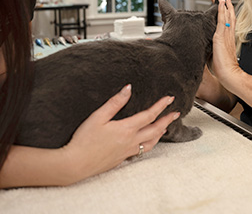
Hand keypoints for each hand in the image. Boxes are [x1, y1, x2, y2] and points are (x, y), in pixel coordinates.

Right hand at [60, 84, 178, 182]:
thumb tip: (128, 88)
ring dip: (160, 133)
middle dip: (167, 120)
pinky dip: (149, 144)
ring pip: (151, 143)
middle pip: (155, 130)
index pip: (149, 115)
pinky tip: (146, 142)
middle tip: (176, 113)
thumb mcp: (98, 117)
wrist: (75, 164)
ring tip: (165, 127)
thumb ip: (115, 102)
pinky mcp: (122, 159)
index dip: (161, 106)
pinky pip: (142, 151)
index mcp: (126, 129)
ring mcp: (127, 152)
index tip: (170, 98)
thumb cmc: (84, 140)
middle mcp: (130, 141)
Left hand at [208, 0, 241, 90]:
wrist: (229, 74)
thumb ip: (209, 49)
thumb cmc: (223, 68)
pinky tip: (220, 4)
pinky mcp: (221, 36)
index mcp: (227, 39)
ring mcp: (225, 35)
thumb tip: (201, 48)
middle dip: (224, 6)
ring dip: (222, 5)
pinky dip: (221, 11)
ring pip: (226, 16)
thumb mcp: (214, 55)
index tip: (222, 7)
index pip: (227, 23)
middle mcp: (228, 35)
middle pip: (228, 16)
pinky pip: (222, 20)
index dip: (225, 14)